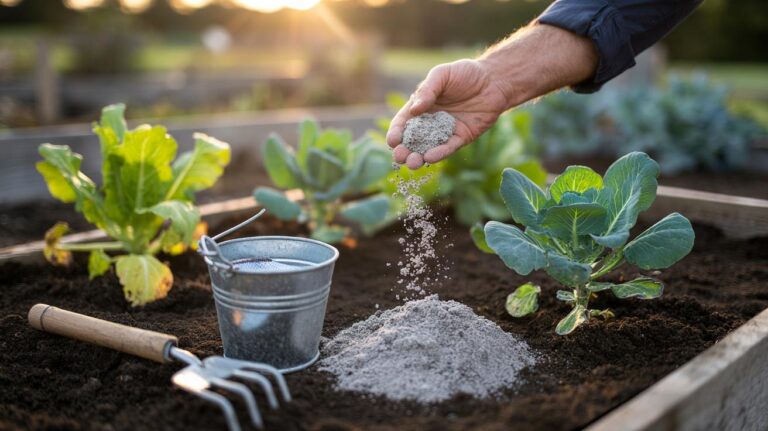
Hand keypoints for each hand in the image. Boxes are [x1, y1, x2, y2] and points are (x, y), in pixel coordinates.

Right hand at [387, 59, 511, 168]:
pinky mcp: (461, 138)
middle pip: (413, 140)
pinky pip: (448, 148)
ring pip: (428, 148)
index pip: (404, 122)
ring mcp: (445, 131)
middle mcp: (431, 122)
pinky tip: (430, 158)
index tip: (393, 140)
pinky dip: (439, 153)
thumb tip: (414, 109)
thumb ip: (427, 90)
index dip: (396, 132)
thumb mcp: (442, 75)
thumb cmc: (465, 73)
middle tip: (399, 157)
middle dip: (404, 150)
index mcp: (421, 107)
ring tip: (412, 163)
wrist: (494, 80)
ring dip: (419, 157)